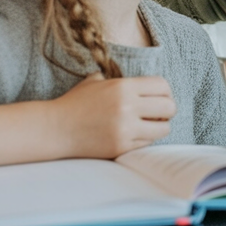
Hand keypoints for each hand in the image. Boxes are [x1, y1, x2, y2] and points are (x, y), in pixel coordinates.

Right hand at [52, 73, 175, 158]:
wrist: (55, 128)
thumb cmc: (75, 103)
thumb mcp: (95, 81)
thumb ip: (118, 79)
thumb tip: (140, 82)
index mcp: (123, 86)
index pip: (163, 86)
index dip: (165, 92)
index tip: (160, 97)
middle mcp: (127, 106)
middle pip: (169, 107)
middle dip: (167, 110)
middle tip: (158, 114)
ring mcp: (125, 128)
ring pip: (164, 128)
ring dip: (159, 127)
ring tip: (149, 126)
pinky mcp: (121, 146)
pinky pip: (147, 143)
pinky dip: (144, 139)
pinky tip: (134, 135)